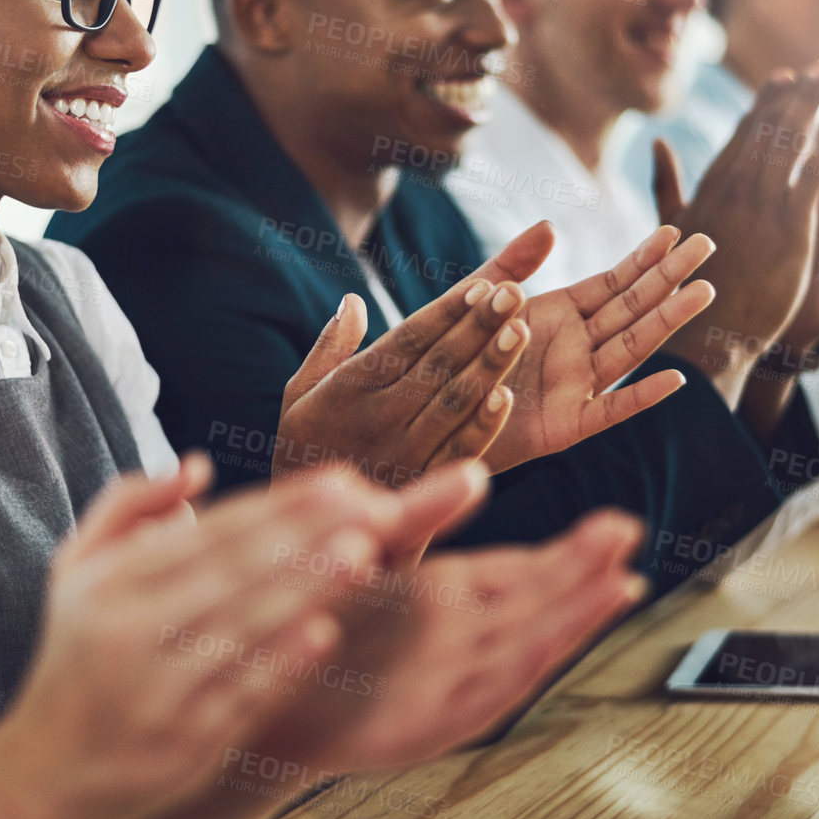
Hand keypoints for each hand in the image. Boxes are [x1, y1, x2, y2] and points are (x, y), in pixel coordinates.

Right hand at [4, 458, 406, 818]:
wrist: (48, 770)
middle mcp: (133, 633)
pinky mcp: (184, 745)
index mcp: (112, 583)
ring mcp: (161, 692)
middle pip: (234, 573)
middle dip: (306, 535)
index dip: (280, 505)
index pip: (211, 533)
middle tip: (371, 504)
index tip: (341, 480)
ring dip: (308, 590)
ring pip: (244, 630)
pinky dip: (282, 665)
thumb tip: (199, 465)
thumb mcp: (75, 569)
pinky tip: (325, 633)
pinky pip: (241, 697)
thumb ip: (128, 504)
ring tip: (364, 554)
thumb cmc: (77, 652)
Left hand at [239, 507, 646, 775]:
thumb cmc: (307, 625)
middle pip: (533, 606)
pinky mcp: (417, 722)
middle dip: (583, 574)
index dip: (569, 553)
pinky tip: (545, 647)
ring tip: (615, 587)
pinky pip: (476, 696)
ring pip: (518, 648)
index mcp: (444, 602)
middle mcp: (452, 643)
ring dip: (567, 620)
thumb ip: (417, 514)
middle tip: (631, 537)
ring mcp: (440, 684)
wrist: (247, 698)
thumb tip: (472, 471)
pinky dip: (514, 671)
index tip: (615, 526)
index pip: (519, 573)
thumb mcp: (365, 554)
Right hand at [274, 235, 540, 485]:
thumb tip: (353, 301)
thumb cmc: (303, 451)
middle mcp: (377, 416)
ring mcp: (401, 453)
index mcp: (349, 387)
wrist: (306, 534)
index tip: (482, 284)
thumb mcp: (298, 396)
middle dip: (477, 326)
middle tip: (513, 293)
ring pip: (453, 402)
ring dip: (489, 366)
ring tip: (519, 331)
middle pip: (437, 364)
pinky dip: (482, 426)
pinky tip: (507, 397)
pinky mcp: (419, 487)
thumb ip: (328, 349)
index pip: (407, 339)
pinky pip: (455, 452)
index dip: (446, 312)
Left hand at [468, 221, 717, 467]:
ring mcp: (575, 386)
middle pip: (632, 308)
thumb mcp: (478, 305)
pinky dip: (640, 397)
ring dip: (667, 321)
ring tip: (703, 291)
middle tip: (707, 243)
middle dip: (669, 277)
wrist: (431, 420)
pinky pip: (608, 411)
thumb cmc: (453, 361)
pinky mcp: (564, 427)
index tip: (673, 231)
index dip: (643, 258)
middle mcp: (575, 348)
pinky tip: (674, 381)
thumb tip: (549, 225)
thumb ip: (511, 266)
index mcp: (558, 316)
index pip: (612, 282)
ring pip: (630, 349)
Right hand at [653, 66, 818, 405]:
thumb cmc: (687, 285)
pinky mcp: (790, 229)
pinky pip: (810, 177)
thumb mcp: (671, 228)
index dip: (764, 104)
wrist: (710, 332)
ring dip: (807, 107)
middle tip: (815, 68)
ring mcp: (763, 207)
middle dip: (792, 96)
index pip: (742, 135)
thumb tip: (656, 144)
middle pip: (767, 130)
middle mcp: (735, 190)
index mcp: (711, 189)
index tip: (783, 79)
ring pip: (787, 144)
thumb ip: (667, 184)